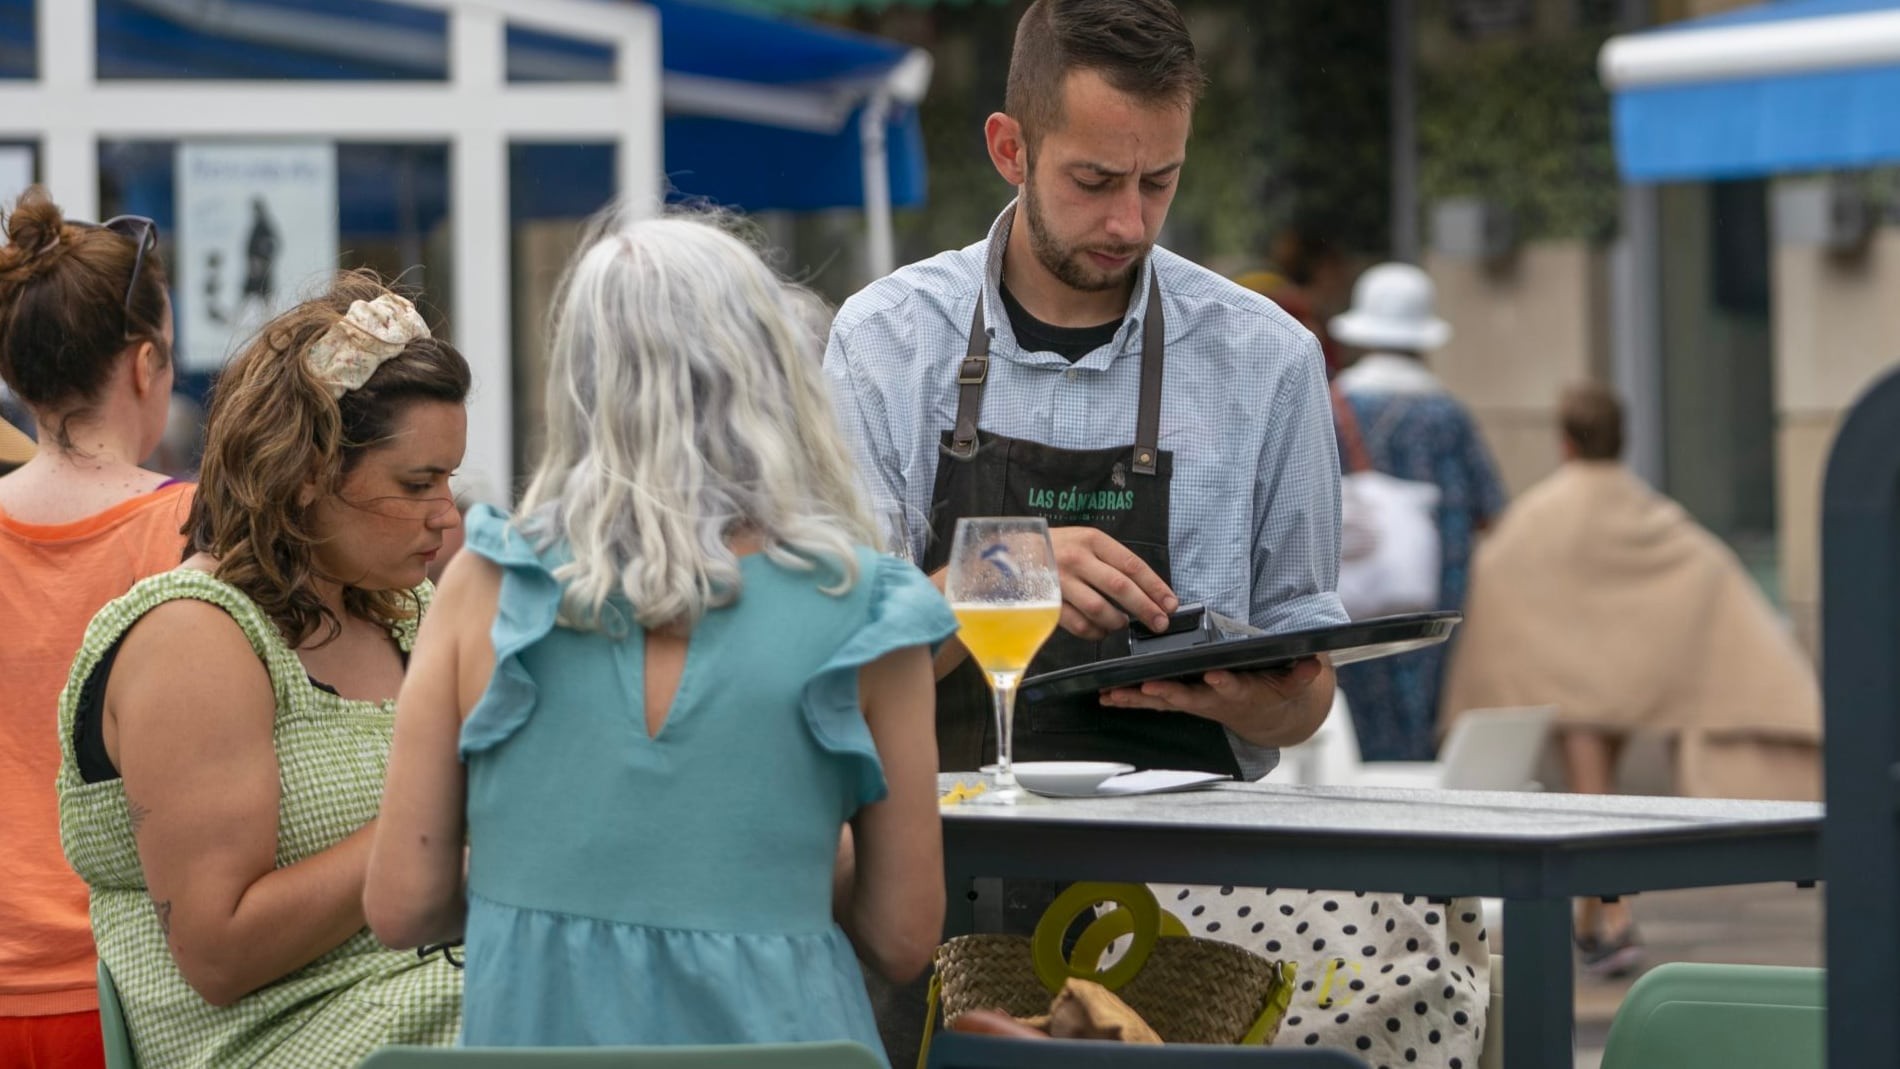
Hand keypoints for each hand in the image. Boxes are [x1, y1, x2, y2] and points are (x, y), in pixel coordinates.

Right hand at [1048, 527, 1176, 640]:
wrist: (1009, 552)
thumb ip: (1111, 561)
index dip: (1155, 587)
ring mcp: (1061, 581)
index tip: (1170, 603)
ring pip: (1099, 609)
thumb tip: (1146, 590)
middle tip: (1160, 623)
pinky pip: (1079, 624)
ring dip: (1117, 621)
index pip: (1132, 565)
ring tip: (1121, 623)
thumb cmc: (1056, 548)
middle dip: (1145, 608)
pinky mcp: (1048, 602)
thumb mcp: (1084, 541)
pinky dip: (1095, 632)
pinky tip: (1100, 631)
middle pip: (1120, 587)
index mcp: (1092, 540)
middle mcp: (1077, 559)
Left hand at [1099, 656, 1333, 748]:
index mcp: (1241, 693)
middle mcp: (1213, 700)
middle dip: (1167, 693)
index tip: (1215, 677)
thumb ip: (1302, 674)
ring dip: (1138, 699)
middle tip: (1148, 688)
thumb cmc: (1273, 692)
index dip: (1224, 684)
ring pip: (1163, 701)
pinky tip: (1106, 697)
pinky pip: (1152, 702)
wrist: (1264, 717)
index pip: (1233, 688)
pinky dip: (1130, 699)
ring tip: (1113, 694)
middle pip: (1188, 698)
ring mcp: (1194, 702)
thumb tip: (1316, 662)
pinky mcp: (1181, 701)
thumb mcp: (1293, 684)